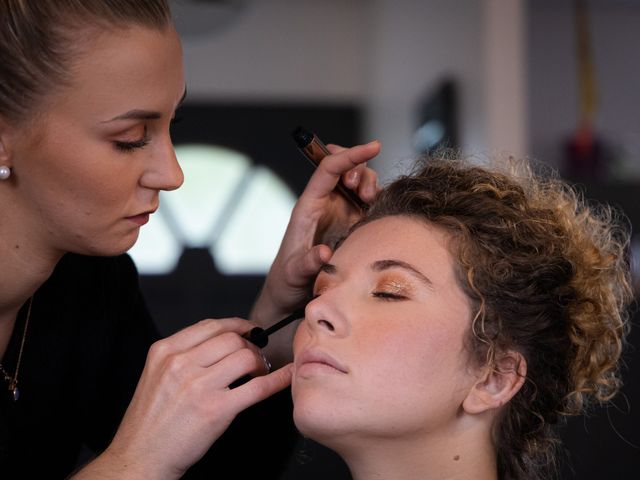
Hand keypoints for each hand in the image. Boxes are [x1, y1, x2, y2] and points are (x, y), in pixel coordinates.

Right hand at [73, 317, 292, 478]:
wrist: (139, 458)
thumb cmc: (150, 422)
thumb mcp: (156, 375)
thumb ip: (183, 355)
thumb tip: (221, 341)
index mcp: (164, 351)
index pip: (210, 325)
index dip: (236, 325)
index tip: (248, 329)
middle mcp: (180, 364)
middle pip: (231, 339)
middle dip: (250, 345)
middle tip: (255, 356)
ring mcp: (198, 386)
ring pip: (245, 357)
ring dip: (260, 363)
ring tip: (259, 372)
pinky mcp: (216, 410)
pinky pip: (257, 387)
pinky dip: (277, 379)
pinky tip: (286, 375)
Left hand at [252, 140, 379, 326]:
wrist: (291, 295)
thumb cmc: (287, 281)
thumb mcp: (294, 273)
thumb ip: (308, 262)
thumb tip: (324, 253)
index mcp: (309, 205)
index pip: (329, 168)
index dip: (350, 154)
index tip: (374, 146)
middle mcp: (325, 204)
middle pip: (346, 168)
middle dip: (360, 169)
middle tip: (364, 194)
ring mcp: (340, 213)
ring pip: (360, 182)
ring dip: (371, 184)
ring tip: (370, 202)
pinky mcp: (352, 225)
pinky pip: (369, 203)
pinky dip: (378, 200)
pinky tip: (378, 212)